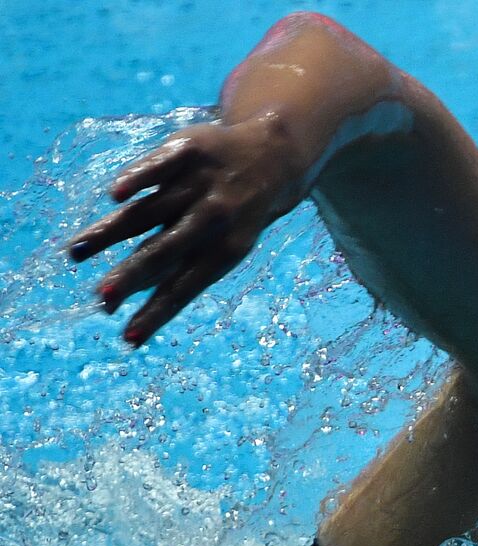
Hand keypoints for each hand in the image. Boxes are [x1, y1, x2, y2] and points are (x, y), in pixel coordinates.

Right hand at [68, 116, 302, 346]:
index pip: (183, 287)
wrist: (274, 157)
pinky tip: (116, 194)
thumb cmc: (234, 213)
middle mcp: (213, 218)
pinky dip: (138, 178)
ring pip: (149, 211)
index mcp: (224, 250)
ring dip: (111, 233)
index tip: (128, 338)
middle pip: (163, 251)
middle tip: (101, 299)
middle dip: (132, 277)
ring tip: (77, 253)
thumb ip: (179, 263)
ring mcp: (201, 184)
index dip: (156, 312)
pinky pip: (160, 166)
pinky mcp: (190, 150)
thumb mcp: (223, 242)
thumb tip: (130, 294)